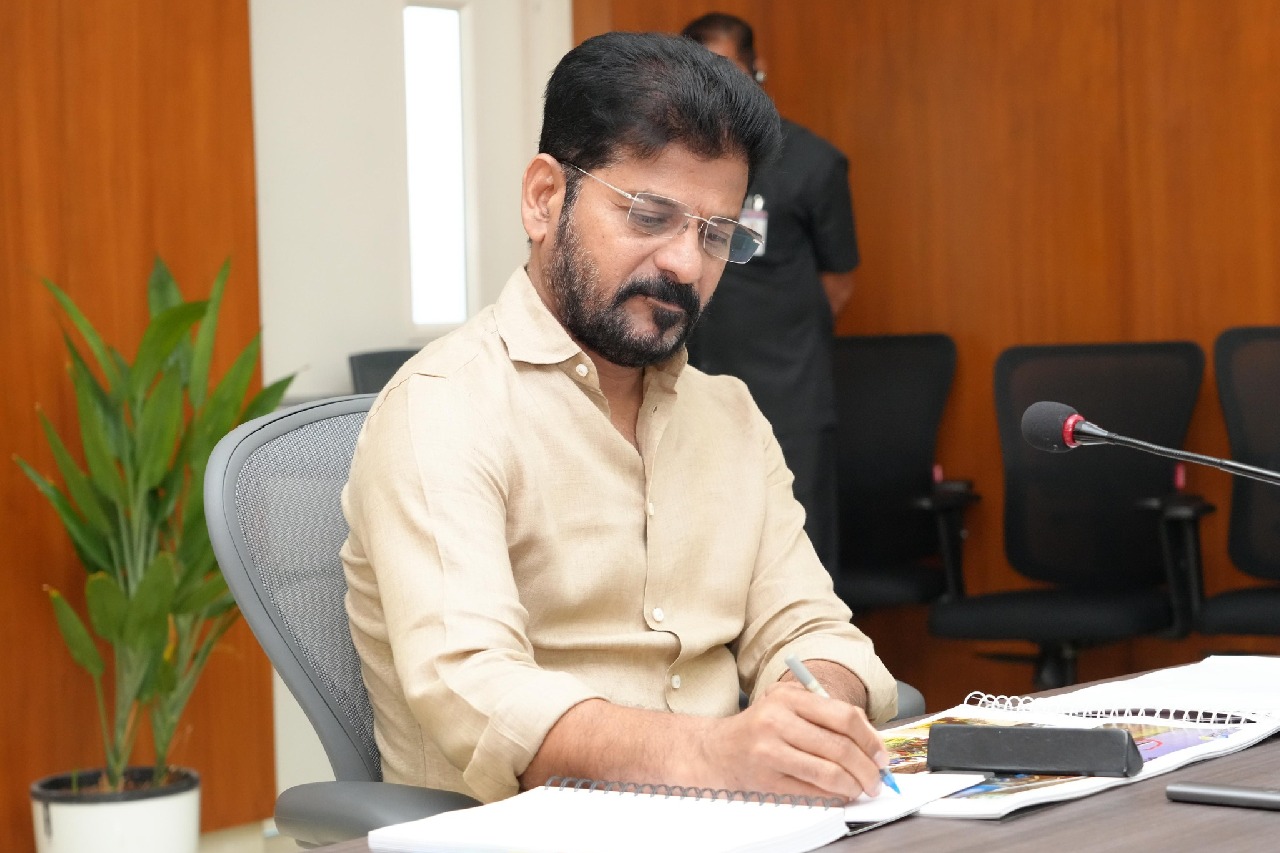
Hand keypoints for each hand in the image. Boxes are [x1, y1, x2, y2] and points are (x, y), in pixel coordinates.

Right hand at [696, 681, 888, 801]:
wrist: (717, 750)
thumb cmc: (760, 728)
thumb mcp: (788, 705)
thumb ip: (827, 714)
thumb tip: (871, 741)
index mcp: (788, 698)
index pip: (843, 716)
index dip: (870, 739)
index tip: (881, 755)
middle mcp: (777, 721)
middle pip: (840, 747)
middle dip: (867, 768)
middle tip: (877, 779)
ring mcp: (770, 751)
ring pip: (828, 773)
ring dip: (853, 785)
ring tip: (860, 789)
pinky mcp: (767, 779)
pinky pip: (811, 791)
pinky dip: (833, 796)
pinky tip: (839, 794)